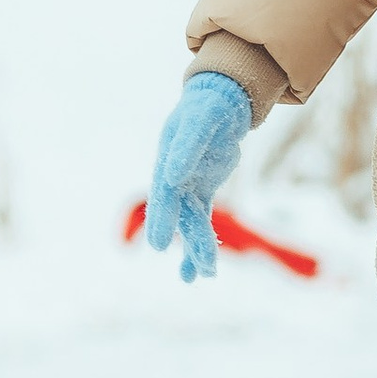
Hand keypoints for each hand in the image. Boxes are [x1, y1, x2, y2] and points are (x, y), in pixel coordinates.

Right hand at [144, 70, 253, 280]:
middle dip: (191, 242)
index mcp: (168, 163)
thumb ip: (186, 147)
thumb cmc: (206, 108)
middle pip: (181, 216)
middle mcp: (174, 180)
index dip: (161, 219)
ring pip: (193, 223)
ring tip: (205, 275)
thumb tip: (172, 177)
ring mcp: (188, 187)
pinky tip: (202, 271)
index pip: (164, 195)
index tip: (157, 245)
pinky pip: (202, 222)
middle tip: (202, 269)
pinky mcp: (202, 192)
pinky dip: (202, 243)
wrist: (219, 102)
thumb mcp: (200, 120)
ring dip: (197, 249)